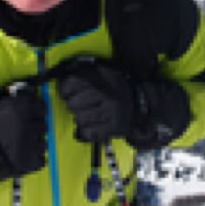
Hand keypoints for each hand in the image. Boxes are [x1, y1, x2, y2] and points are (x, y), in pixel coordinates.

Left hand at [58, 59, 191, 149]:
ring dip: (81, 118)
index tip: (68, 92)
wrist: (141, 103)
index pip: (72, 83)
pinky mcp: (112, 128)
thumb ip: (85, 72)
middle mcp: (105, 96)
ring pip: (79, 119)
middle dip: (74, 105)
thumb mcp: (104, 72)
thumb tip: (63, 79)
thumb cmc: (117, 88)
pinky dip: (88, 130)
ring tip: (90, 114)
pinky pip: (88, 133)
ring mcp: (109, 113)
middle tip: (82, 104)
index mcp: (102, 80)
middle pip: (72, 104)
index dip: (66, 89)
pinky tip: (95, 124)